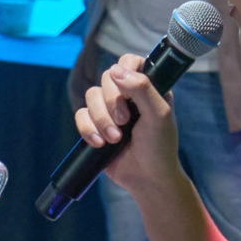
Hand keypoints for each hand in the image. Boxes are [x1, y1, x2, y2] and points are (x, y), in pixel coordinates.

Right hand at [74, 53, 180, 199]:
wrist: (146, 178)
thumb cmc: (159, 147)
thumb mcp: (159, 114)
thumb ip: (142, 88)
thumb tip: (115, 70)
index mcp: (147, 86)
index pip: (129, 62)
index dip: (124, 72)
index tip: (128, 92)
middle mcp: (127, 95)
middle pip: (105, 79)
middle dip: (111, 103)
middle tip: (125, 122)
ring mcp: (109, 110)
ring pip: (90, 96)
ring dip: (101, 120)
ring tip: (115, 139)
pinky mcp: (94, 126)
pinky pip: (80, 116)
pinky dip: (87, 130)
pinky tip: (100, 144)